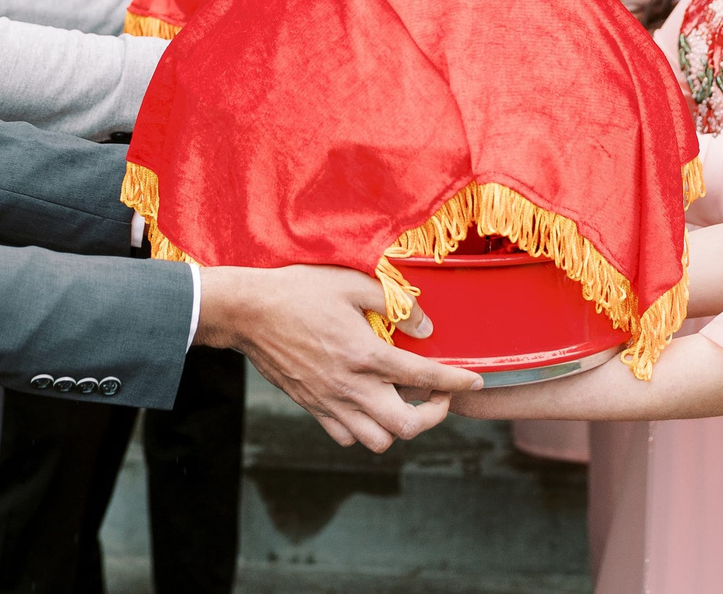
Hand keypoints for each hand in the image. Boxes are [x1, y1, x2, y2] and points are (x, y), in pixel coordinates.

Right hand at [195, 264, 480, 451]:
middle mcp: (350, 386)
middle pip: (405, 427)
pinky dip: (364, 428)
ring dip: (398, 426)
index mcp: (365, 354)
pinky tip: (367, 402)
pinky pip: (346, 435)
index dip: (456, 382)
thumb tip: (425, 328)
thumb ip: (394, 304)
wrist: (248, 313)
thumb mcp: (350, 283)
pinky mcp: (312, 407)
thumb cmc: (298, 291)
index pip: (423, 378)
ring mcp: (330, 402)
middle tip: (437, 396)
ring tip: (401, 400)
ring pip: (377, 440)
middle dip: (432, 416)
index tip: (474, 382)